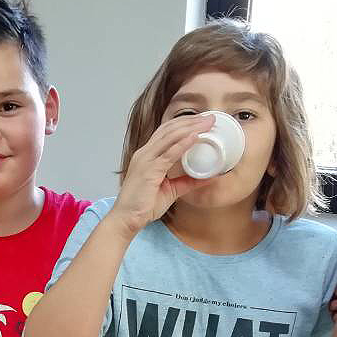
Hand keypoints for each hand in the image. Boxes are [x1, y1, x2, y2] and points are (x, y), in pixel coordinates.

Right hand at [110, 114, 215, 233]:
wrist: (126, 219)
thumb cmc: (143, 206)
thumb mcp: (171, 190)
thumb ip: (188, 182)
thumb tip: (208, 178)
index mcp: (147, 155)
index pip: (166, 132)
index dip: (185, 123)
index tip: (203, 121)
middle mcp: (145, 153)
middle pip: (169, 129)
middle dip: (191, 120)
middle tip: (210, 117)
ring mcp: (145, 159)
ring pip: (170, 136)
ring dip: (190, 127)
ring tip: (207, 123)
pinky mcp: (149, 170)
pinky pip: (168, 153)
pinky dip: (183, 143)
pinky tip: (195, 137)